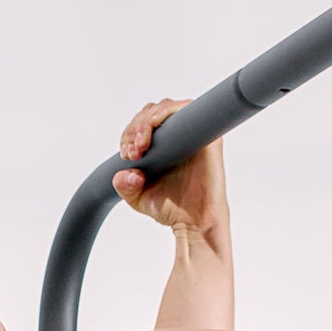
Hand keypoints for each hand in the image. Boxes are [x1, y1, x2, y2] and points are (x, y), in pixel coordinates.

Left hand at [112, 98, 228, 234]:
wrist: (194, 223)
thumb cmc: (172, 208)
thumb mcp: (137, 196)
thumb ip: (124, 185)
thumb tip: (122, 174)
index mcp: (164, 143)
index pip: (143, 122)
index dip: (130, 132)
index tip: (126, 155)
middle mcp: (180, 134)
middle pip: (152, 111)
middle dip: (135, 128)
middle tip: (132, 153)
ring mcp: (194, 133)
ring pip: (166, 107)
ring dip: (147, 121)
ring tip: (140, 147)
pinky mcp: (208, 136)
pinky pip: (188, 111)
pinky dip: (168, 113)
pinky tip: (154, 130)